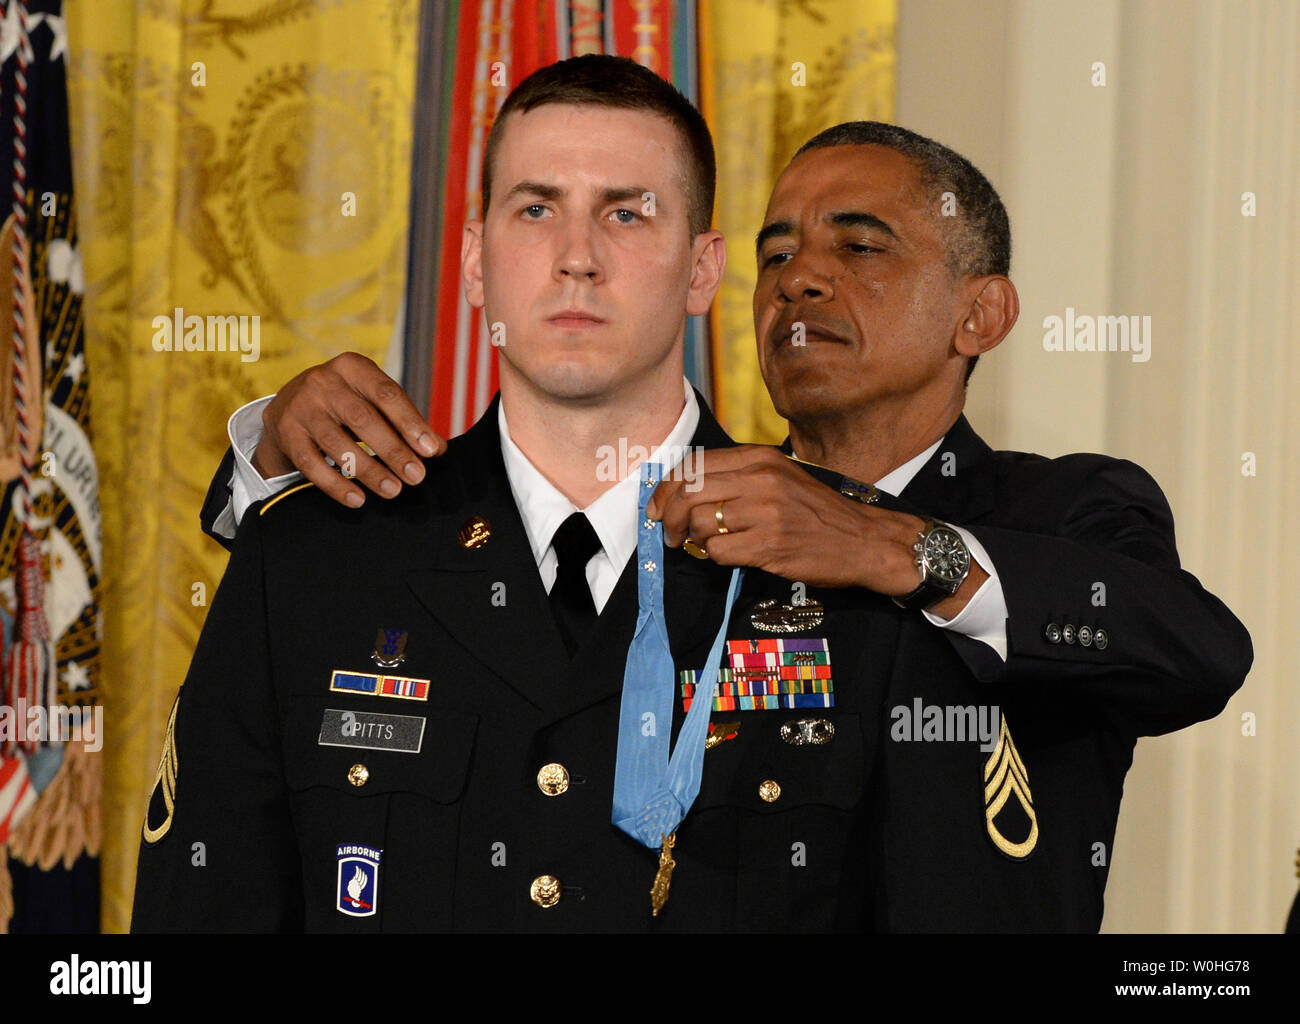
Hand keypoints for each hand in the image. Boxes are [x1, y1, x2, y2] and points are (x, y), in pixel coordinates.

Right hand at [251, 353, 445, 507]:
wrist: (289, 405)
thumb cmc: (346, 403)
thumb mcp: (372, 400)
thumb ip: (403, 421)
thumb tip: (437, 449)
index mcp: (353, 367)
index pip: (387, 394)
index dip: (411, 423)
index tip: (431, 450)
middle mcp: (323, 382)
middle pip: (363, 419)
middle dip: (393, 451)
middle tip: (416, 476)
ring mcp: (301, 407)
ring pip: (337, 444)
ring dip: (369, 471)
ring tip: (393, 490)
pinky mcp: (287, 434)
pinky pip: (312, 464)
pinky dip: (336, 485)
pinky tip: (358, 499)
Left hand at [646, 445, 932, 595]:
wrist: (864, 539)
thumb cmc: (816, 510)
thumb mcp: (780, 476)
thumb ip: (737, 476)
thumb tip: (685, 490)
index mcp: (759, 458)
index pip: (693, 465)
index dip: (665, 487)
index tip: (656, 505)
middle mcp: (761, 480)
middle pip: (688, 493)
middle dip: (667, 516)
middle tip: (668, 533)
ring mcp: (766, 513)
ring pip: (699, 522)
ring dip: (690, 539)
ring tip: (697, 545)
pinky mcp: (770, 545)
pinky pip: (719, 550)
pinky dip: (713, 556)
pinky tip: (726, 555)